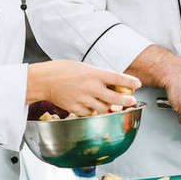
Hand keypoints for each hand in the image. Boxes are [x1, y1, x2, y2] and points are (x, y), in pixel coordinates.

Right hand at [27, 60, 141, 116]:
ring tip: (111, 104)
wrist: (44, 80)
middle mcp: (90, 87)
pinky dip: (93, 111)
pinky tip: (92, 106)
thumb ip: (96, 74)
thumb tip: (110, 80)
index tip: (137, 84)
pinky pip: (90, 113)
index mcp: (92, 73)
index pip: (117, 78)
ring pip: (104, 108)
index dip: (130, 82)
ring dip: (109, 107)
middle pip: (115, 97)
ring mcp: (83, 99)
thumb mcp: (82, 66)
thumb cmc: (61, 70)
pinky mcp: (76, 108)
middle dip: (126, 101)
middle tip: (132, 101)